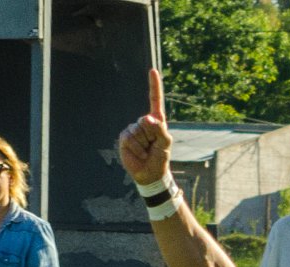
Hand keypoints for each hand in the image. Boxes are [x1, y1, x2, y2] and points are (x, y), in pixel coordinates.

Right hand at [118, 69, 171, 184]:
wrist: (149, 173)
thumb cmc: (160, 157)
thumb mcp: (165, 144)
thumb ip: (160, 130)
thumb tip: (147, 119)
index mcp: (156, 121)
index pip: (155, 100)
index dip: (154, 85)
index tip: (152, 70)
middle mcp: (143, 122)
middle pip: (146, 122)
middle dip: (151, 136)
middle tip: (153, 146)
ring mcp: (133, 129)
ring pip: (137, 131)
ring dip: (144, 145)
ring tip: (146, 151)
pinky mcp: (124, 138)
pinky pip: (130, 139)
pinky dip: (136, 149)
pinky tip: (139, 153)